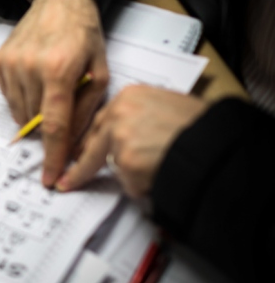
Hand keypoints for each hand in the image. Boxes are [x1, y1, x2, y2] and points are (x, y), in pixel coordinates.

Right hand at [0, 0, 109, 186]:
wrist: (60, 0)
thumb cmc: (84, 35)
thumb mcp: (101, 73)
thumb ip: (87, 113)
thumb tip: (74, 149)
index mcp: (58, 70)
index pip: (54, 125)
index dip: (53, 156)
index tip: (52, 179)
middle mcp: (29, 67)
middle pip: (36, 122)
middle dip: (50, 129)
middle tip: (65, 113)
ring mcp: (10, 64)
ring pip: (20, 113)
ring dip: (36, 115)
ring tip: (52, 92)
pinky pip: (9, 98)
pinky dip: (24, 100)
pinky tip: (37, 82)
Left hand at [57, 85, 206, 196]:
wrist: (216, 143)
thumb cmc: (201, 126)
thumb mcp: (168, 104)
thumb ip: (141, 114)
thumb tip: (128, 131)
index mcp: (128, 96)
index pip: (98, 121)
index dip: (92, 141)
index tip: (78, 152)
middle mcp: (119, 114)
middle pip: (92, 144)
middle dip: (82, 164)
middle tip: (67, 180)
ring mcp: (120, 138)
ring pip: (111, 164)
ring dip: (129, 174)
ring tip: (158, 168)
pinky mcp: (126, 162)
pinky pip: (128, 182)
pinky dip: (142, 186)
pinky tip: (162, 176)